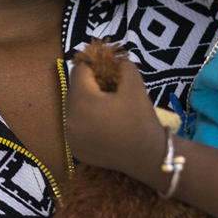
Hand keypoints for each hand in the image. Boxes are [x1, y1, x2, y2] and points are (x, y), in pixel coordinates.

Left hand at [65, 49, 166, 184]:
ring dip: (86, 103)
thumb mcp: (135, 86)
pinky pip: (75, 126)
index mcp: (82, 100)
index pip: (79, 71)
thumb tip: (113, 59)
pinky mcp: (75, 149)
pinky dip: (85, 121)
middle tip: (110, 90)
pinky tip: (103, 124)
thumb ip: (123, 65)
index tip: (108, 71)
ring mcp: (70, 136)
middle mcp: (69, 118)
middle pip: (74, 90)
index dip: (93, 67)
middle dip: (89, 85)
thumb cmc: (141, 120)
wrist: (148, 157)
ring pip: (73, 108)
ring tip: (107, 107)